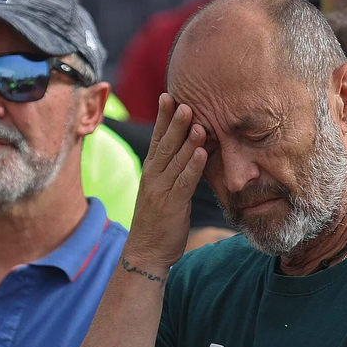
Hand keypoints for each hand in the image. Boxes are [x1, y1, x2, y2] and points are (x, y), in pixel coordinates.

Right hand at [125, 95, 207, 273]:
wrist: (146, 252)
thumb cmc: (157, 221)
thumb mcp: (162, 191)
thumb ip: (174, 170)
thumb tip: (190, 149)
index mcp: (151, 171)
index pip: (157, 139)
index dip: (162, 117)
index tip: (168, 95)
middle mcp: (153, 177)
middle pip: (164, 144)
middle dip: (174, 121)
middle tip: (183, 99)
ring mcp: (161, 190)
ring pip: (174, 159)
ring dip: (185, 139)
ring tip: (196, 119)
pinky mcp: (171, 205)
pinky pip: (183, 182)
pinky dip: (192, 166)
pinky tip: (200, 152)